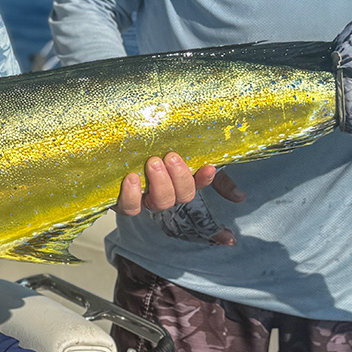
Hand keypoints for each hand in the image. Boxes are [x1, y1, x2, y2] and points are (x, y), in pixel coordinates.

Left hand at [115, 153, 242, 245]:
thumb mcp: (182, 151)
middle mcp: (165, 193)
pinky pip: (129, 207)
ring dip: (160, 185)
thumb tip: (241, 199)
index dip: (206, 180)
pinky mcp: (122, 200)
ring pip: (159, 203)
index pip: (200, 184)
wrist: (111, 143)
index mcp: (181, 180)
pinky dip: (132, 195)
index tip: (208, 167)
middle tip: (170, 157)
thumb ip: (210, 171)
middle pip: (181, 196)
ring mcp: (145, 198)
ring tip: (153, 163)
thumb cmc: (150, 146)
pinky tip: (132, 178)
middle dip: (179, 178)